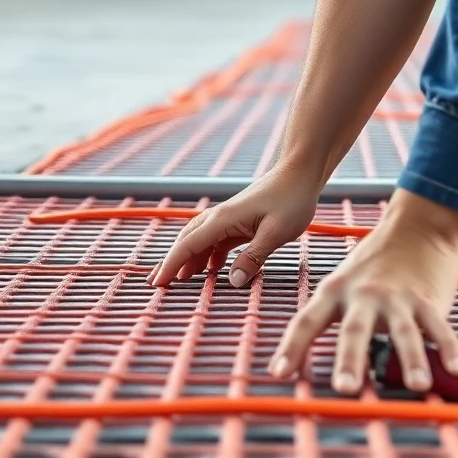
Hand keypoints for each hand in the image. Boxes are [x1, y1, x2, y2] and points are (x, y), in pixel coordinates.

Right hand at [149, 165, 321, 287]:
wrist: (300, 173)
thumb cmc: (291, 199)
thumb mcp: (276, 233)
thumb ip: (253, 258)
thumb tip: (232, 281)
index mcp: (222, 220)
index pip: (188, 245)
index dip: (171, 265)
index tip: (157, 283)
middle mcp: (219, 218)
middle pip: (186, 242)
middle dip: (171, 263)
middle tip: (157, 284)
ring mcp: (228, 219)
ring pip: (199, 241)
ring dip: (187, 259)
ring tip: (178, 280)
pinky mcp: (239, 221)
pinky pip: (216, 240)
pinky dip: (208, 255)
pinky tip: (211, 269)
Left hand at [268, 189, 457, 394]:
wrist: (417, 228)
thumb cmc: (375, 264)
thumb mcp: (344, 284)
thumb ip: (336, 321)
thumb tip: (315, 364)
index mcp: (335, 292)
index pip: (307, 321)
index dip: (292, 347)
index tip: (279, 372)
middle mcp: (364, 295)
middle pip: (354, 330)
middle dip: (350, 360)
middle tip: (346, 387)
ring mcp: (398, 298)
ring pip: (404, 332)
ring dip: (411, 360)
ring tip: (417, 385)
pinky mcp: (427, 300)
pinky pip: (438, 328)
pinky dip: (448, 349)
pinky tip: (455, 368)